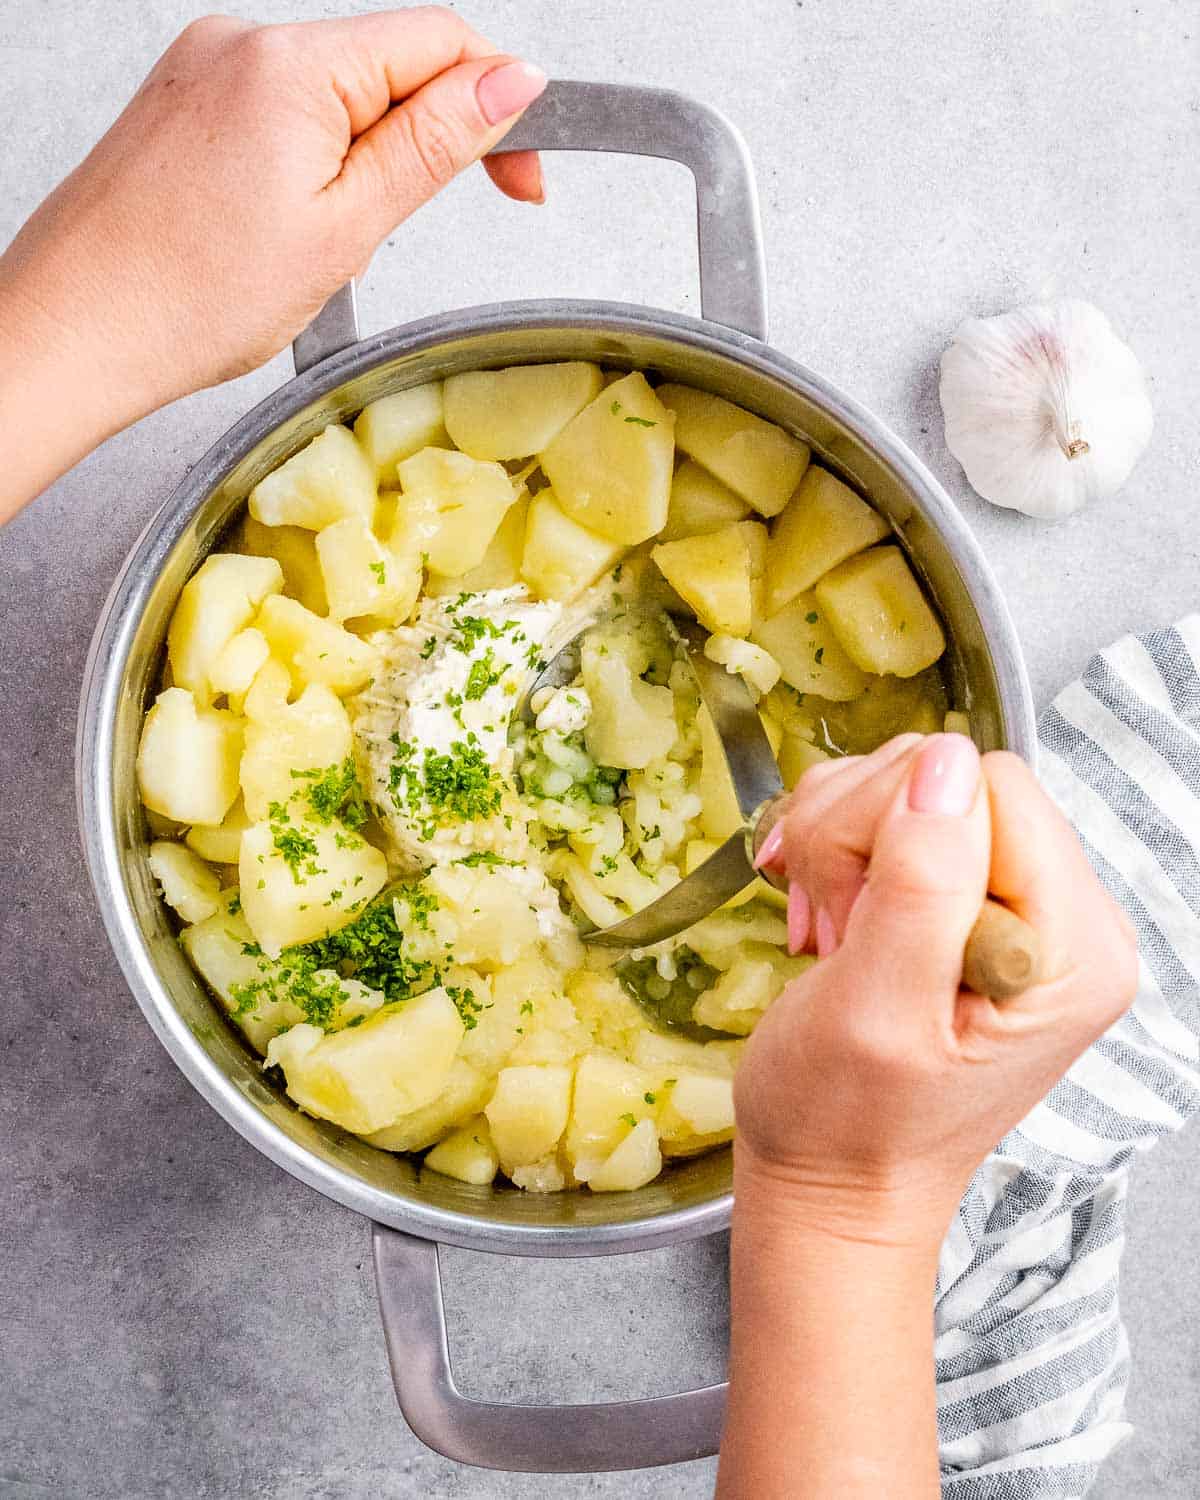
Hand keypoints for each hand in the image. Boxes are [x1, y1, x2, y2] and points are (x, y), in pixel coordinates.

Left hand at [0, 8, 545, 519]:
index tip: (523, 176)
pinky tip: (286, 229)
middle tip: (421, 228)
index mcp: (291, 64)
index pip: (439, 40)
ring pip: (336, 97)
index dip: (499, 102)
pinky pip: (282, 115)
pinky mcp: (186, 101)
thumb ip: (435, 145)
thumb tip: (513, 81)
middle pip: (387, 64)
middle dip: (426, 142)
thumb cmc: (186, 299)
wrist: (72, 332)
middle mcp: (243, 42)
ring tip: (328, 246)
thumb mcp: (344, 228)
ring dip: (364, 164)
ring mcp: (206, 67)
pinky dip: (311, 167)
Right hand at [741, 733, 1137, 1245]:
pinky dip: (839, 849)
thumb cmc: (844, 1122)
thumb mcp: (875, 1009)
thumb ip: (922, 883)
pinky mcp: (973, 901)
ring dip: (841, 843)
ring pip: (913, 783)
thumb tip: (945, 762)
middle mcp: (1066, 917)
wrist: (832, 1182)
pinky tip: (830, 913)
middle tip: (836, 927)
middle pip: (949, 779)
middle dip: (861, 835)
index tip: (853, 915)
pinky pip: (897, 813)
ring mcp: (1020, 906)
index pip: (987, 787)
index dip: (896, 828)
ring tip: (832, 930)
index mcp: (1073, 947)